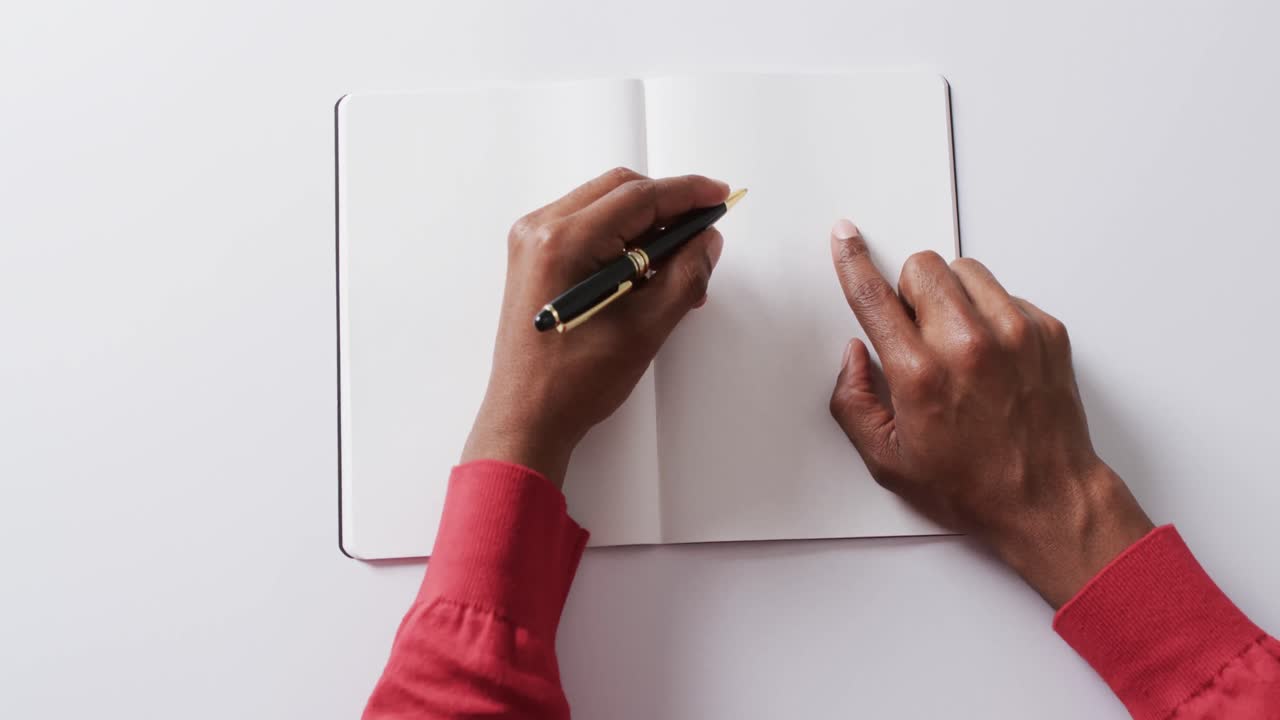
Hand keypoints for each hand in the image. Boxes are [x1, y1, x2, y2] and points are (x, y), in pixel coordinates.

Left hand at [461, 168, 729, 486]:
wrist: (527, 417)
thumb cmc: (573, 382)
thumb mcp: (645, 328)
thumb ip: (685, 275)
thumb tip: (707, 240)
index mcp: (564, 242)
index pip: (639, 197)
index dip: (686, 193)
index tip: (718, 196)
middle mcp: (541, 231)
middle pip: (620, 190)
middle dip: (667, 206)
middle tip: (702, 232)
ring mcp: (532, 242)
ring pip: (604, 205)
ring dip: (646, 225)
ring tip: (678, 266)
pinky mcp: (534, 258)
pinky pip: (587, 227)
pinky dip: (621, 240)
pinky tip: (646, 273)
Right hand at [826, 219, 1153, 606]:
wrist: (1047, 499)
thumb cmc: (971, 484)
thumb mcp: (887, 460)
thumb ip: (853, 402)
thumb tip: (853, 356)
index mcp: (921, 375)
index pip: (874, 297)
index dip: (853, 261)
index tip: (846, 236)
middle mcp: (968, 344)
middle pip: (922, 266)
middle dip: (909, 289)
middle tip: (916, 331)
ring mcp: (1014, 332)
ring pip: (965, 269)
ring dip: (950, 295)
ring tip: (956, 342)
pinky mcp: (1047, 330)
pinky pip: (1004, 292)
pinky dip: (989, 312)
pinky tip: (990, 355)